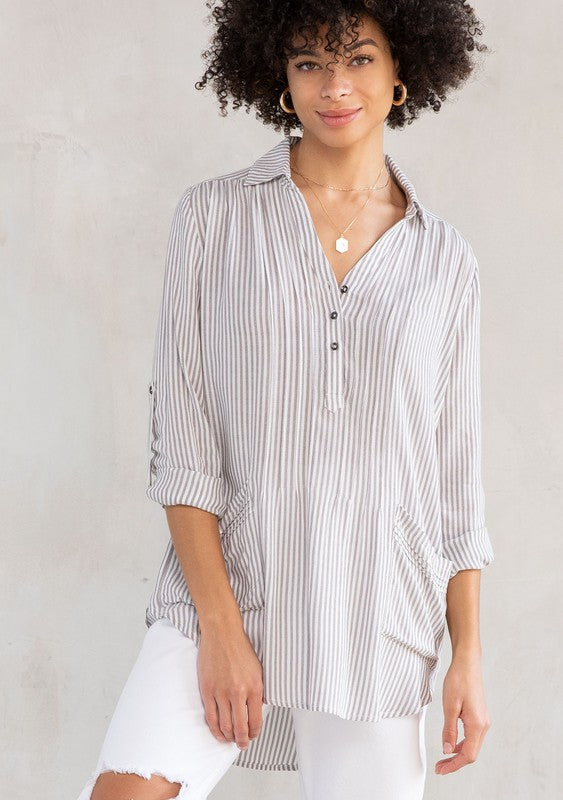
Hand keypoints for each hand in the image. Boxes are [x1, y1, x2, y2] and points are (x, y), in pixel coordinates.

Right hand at [197, 623, 263, 750]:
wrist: (222, 634)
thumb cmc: (241, 649)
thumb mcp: (258, 670)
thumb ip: (258, 691)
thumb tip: (256, 711)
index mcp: (254, 687)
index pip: (256, 720)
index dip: (254, 733)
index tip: (253, 736)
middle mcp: (238, 692)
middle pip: (240, 727)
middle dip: (242, 741)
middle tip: (242, 744)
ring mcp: (221, 692)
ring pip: (225, 725)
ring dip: (228, 737)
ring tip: (230, 740)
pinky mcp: (207, 690)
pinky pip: (211, 717)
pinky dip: (215, 729)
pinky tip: (218, 733)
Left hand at [435, 652, 491, 773]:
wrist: (467, 663)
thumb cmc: (459, 680)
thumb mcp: (449, 706)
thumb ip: (449, 730)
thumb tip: (447, 750)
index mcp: (477, 724)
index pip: (468, 755)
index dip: (454, 765)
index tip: (441, 770)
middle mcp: (483, 725)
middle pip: (471, 753)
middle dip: (455, 762)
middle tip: (439, 767)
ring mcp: (483, 721)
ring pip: (472, 745)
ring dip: (458, 754)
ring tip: (443, 758)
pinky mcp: (479, 716)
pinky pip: (472, 736)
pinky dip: (461, 744)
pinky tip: (452, 744)